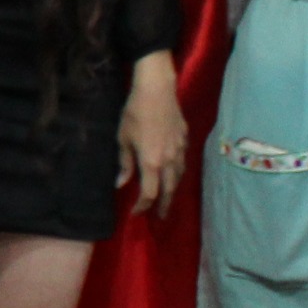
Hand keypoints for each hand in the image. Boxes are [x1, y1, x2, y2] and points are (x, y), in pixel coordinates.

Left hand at [117, 57, 187, 219]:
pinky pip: (183, 163)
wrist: (157, 90)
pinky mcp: (186, 140)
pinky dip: (178, 174)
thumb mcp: (123, 139)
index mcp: (152, 163)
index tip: (136, 213)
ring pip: (179, 177)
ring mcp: (181, 150)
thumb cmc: (135, 113)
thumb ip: (124, 163)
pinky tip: (174, 173)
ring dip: (173, 191)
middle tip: (160, 217)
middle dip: (164, 205)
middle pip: (169, 190)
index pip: (149, 194)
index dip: (142, 206)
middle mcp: (169, 160)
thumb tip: (121, 184)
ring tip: (168, 198)